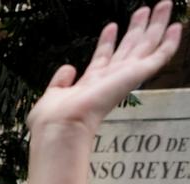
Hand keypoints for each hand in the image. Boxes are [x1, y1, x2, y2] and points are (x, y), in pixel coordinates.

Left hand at [27, 1, 180, 133]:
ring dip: (155, 25)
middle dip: (137, 27)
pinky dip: (169, 43)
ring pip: (146, 46)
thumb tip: (68, 68)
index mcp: (91, 84)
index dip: (107, 41)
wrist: (62, 125)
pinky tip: (177, 28)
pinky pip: (158, 57)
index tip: (111, 26)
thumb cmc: (53, 119)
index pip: (104, 58)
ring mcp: (125, 77)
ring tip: (163, 5)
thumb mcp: (54, 95)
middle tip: (147, 8)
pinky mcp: (136, 76)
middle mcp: (111, 79)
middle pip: (129, 47)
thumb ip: (61, 81)